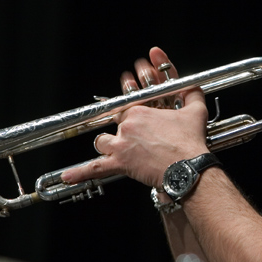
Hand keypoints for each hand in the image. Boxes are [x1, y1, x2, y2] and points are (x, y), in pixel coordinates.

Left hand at [61, 47, 209, 188]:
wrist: (188, 167)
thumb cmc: (190, 141)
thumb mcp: (195, 111)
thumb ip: (192, 93)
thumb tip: (195, 84)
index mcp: (140, 110)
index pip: (127, 105)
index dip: (128, 105)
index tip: (128, 100)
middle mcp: (127, 124)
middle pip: (115, 124)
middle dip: (124, 131)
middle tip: (137, 138)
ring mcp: (121, 144)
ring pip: (102, 142)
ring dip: (107, 146)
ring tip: (117, 151)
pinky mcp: (120, 163)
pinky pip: (95, 168)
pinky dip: (79, 173)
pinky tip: (66, 177)